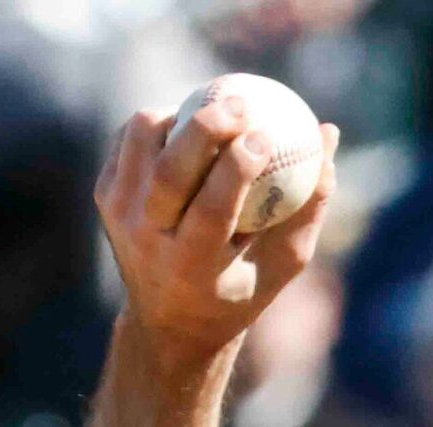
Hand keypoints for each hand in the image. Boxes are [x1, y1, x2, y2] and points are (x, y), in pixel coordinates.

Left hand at [93, 99, 339, 368]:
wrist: (168, 319)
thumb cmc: (243, 286)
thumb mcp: (285, 260)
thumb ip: (309, 205)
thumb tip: (327, 137)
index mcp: (192, 266)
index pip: (211, 209)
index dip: (236, 168)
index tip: (265, 136)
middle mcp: (147, 240)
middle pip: (168, 171)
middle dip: (205, 129)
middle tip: (240, 103)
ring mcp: (118, 214)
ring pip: (141, 141)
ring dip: (181, 118)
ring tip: (215, 114)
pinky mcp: (105, 193)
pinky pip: (131, 138)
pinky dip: (162, 122)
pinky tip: (190, 124)